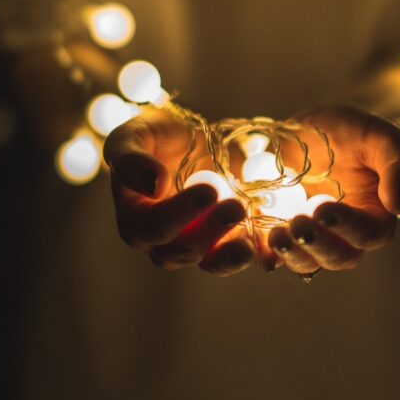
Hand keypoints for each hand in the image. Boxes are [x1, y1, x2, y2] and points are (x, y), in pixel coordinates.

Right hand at [103, 109, 256, 275]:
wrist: (191, 141)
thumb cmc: (155, 137)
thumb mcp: (134, 136)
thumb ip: (131, 159)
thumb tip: (153, 184)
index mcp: (135, 219)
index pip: (151, 228)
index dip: (178, 215)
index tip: (208, 191)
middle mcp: (161, 242)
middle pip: (180, 251)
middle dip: (210, 232)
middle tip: (236, 206)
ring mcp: (195, 246)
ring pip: (209, 263)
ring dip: (230, 255)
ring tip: (249, 244)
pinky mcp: (224, 244)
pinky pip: (238, 258)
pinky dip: (254, 256)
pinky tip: (268, 251)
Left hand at [266, 106, 399, 273]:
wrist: (312, 130)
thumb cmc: (353, 133)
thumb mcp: (380, 138)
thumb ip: (398, 166)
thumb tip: (398, 206)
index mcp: (374, 216)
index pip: (370, 234)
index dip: (349, 227)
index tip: (325, 209)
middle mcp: (344, 235)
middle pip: (338, 257)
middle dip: (317, 246)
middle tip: (298, 226)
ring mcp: (311, 238)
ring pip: (305, 261)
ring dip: (291, 254)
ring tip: (275, 236)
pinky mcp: (281, 232)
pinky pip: (272, 253)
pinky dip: (263, 252)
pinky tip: (252, 241)